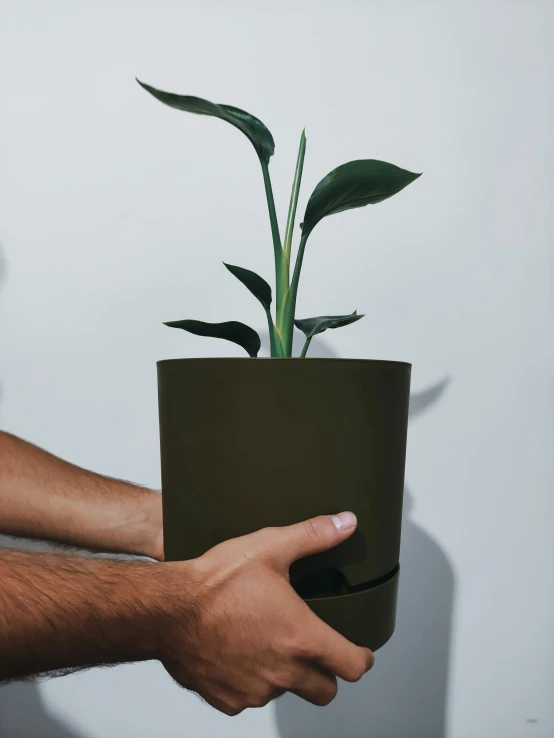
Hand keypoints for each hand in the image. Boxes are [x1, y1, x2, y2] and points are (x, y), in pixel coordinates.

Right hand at [153, 512, 374, 714]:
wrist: (166, 609)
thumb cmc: (215, 581)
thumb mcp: (269, 547)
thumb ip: (313, 536)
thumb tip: (347, 523)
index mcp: (301, 637)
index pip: (352, 666)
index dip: (360, 658)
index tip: (359, 652)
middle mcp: (283, 672)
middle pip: (325, 691)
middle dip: (326, 673)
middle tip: (315, 648)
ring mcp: (255, 691)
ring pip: (285, 692)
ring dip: (284, 675)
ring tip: (266, 641)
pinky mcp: (228, 700)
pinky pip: (250, 698)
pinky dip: (250, 682)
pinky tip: (238, 652)